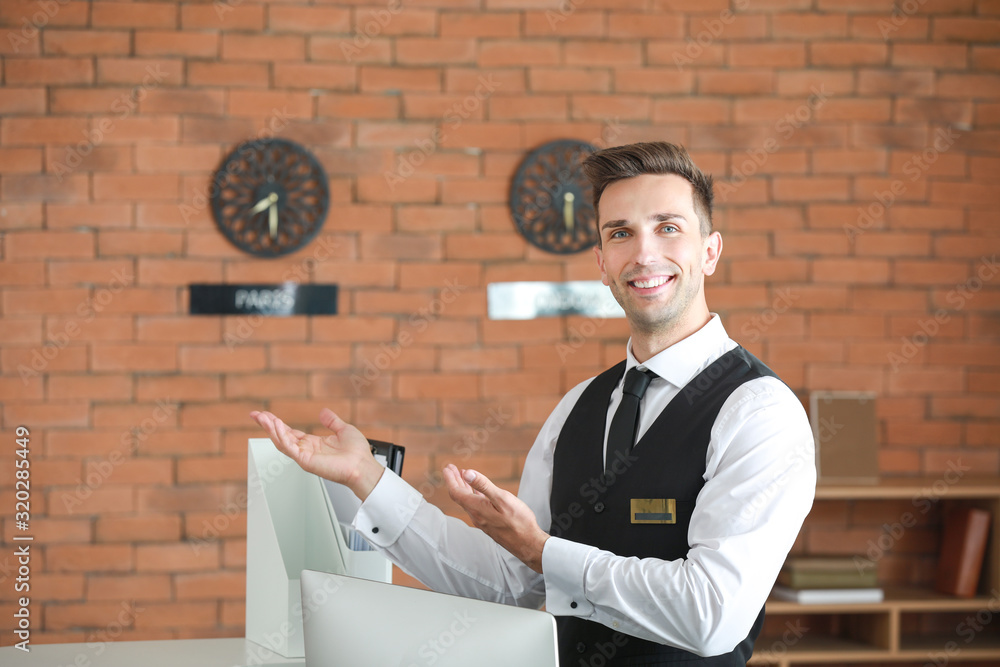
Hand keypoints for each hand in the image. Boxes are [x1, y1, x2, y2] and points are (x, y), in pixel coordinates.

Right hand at [249, 408, 384, 500]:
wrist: (363, 466)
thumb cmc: (356, 453)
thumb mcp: (343, 429)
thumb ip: (332, 421)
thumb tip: (323, 412)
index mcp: (312, 443)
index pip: (289, 432)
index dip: (276, 423)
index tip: (265, 414)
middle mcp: (306, 450)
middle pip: (281, 436)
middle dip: (267, 425)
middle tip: (255, 414)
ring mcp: (304, 456)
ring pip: (281, 442)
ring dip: (271, 429)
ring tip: (262, 418)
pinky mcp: (306, 461)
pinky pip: (290, 448)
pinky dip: (282, 436)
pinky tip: (276, 425)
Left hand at [444, 464, 549, 572]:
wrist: (528, 544)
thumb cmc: (519, 521)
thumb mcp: (502, 499)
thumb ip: (483, 485)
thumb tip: (466, 473)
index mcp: (477, 508)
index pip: (456, 492)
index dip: (450, 479)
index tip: (447, 468)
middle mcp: (476, 516)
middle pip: (460, 497)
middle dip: (455, 481)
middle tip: (451, 468)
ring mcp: (482, 521)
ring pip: (467, 502)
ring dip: (463, 488)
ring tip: (461, 476)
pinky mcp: (489, 524)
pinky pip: (475, 507)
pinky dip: (472, 495)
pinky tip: (476, 492)